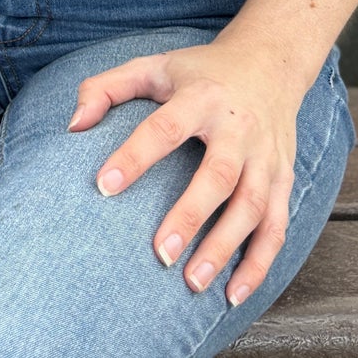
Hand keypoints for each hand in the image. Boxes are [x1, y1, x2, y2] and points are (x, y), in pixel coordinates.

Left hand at [68, 40, 305, 306]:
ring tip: (193, 283)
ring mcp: (266, 157)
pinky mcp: (284, 179)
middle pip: (218, 176)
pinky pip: (276, 227)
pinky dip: (259, 263)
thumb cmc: (198, 70)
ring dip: (225, 248)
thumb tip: (73, 126)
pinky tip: (234, 293)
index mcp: (200, 97)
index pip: (163, 128)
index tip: (103, 187)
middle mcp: (238, 128)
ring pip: (253, 208)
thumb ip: (105, 87)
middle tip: (159, 254)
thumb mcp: (152, 66)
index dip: (134, 156)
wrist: (269, 63)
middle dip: (189, 216)